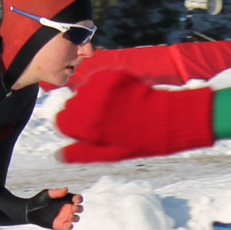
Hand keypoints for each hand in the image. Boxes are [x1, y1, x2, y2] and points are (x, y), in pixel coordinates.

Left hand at [39, 187, 82, 229]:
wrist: (29, 211)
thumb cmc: (38, 200)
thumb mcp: (47, 194)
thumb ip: (56, 192)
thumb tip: (66, 189)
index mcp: (66, 199)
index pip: (77, 199)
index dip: (79, 199)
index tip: (76, 199)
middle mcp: (67, 208)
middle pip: (79, 209)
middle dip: (79, 208)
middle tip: (74, 208)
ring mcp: (64, 217)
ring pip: (76, 218)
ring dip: (75, 218)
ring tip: (70, 216)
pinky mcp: (60, 225)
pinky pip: (68, 226)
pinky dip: (69, 226)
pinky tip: (67, 224)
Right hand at [57, 70, 213, 163]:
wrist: (172, 118)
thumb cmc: (142, 141)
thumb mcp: (111, 153)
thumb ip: (82, 153)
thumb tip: (57, 155)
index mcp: (88, 124)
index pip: (61, 121)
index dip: (74, 129)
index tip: (91, 132)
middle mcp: (90, 102)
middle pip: (71, 105)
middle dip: (84, 113)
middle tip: (108, 122)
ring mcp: (101, 86)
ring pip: (84, 91)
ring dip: (95, 99)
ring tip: (118, 111)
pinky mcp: (112, 74)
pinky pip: (98, 79)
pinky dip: (106, 87)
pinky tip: (123, 98)